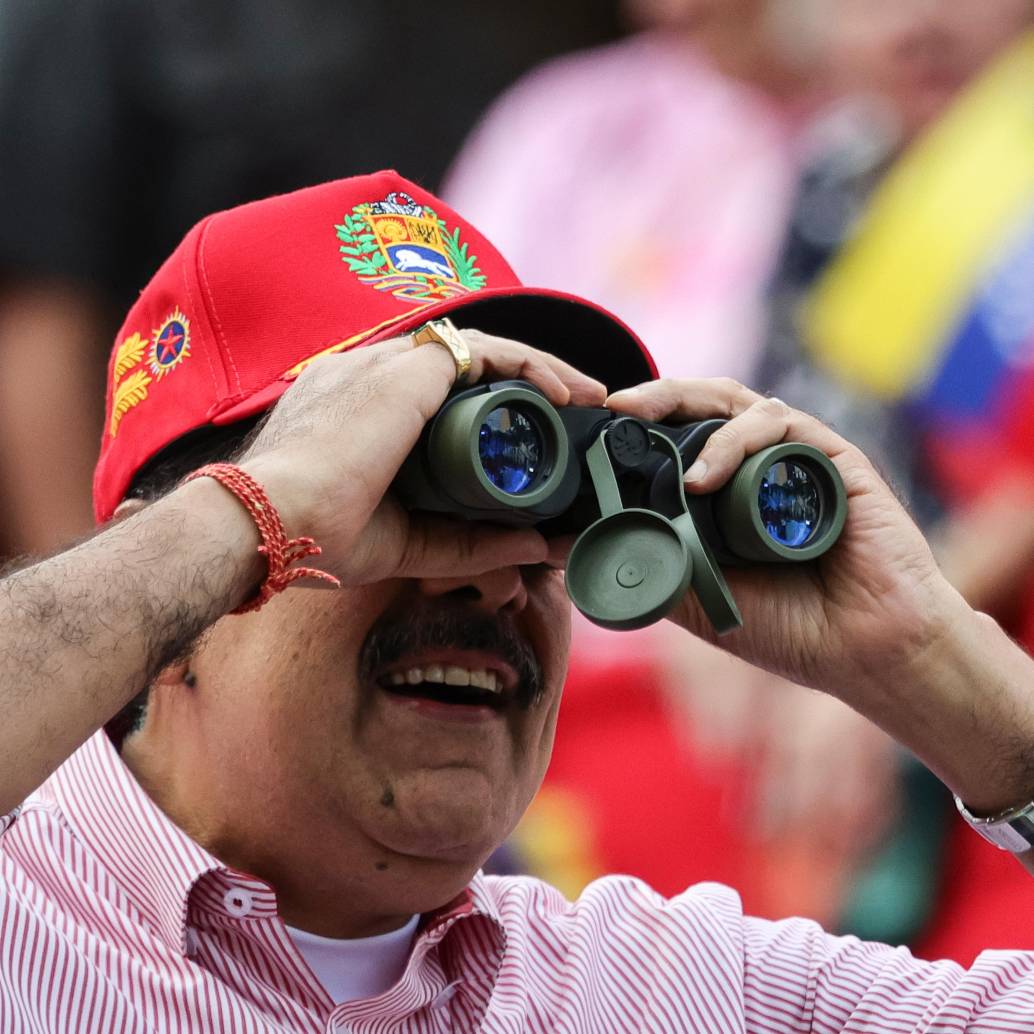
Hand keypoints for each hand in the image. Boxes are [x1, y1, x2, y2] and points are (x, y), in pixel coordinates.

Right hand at [236, 329, 605, 585]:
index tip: (535, 434)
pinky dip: (529, 366)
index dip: (492, 406)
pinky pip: (485, 350)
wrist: (272, 522)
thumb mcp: (411, 544)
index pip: (439, 393)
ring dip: (540, 371)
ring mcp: (387, 365)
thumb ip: (471, 544)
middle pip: (467, 365)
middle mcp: (371, 374)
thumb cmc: (318, 536)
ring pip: (482, 350)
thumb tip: (535, 549)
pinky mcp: (407, 369)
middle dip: (527, 383)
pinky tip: (561, 393)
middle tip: (574, 410)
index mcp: (360, 408)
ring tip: (583, 398)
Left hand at [606, 378, 956, 704]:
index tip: (596, 430)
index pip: (681, 436)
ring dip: (689, 412)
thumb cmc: (792, 628)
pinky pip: (779, 426)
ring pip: (738, 403)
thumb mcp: (695, 598)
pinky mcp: (834, 459)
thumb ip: (642, 565)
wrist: (869, 653)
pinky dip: (734, 442)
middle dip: (658, 397)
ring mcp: (797, 459)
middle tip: (617, 405)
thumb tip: (560, 546)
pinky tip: (703, 476)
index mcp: (730, 492)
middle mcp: (762, 467)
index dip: (642, 424)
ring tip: (650, 436)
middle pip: (705, 405)